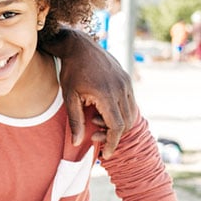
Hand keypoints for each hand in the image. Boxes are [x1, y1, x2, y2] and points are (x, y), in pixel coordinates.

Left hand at [48, 28, 135, 151]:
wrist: (80, 46)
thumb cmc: (71, 71)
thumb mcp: (69, 97)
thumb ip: (75, 121)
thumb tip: (77, 143)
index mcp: (106, 94)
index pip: (116, 126)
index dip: (112, 143)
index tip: (105, 154)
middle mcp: (121, 88)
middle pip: (126, 123)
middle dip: (112, 135)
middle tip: (95, 136)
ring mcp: (126, 82)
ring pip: (130, 114)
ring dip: (117, 124)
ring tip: (95, 121)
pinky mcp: (127, 79)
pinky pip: (130, 103)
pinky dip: (120, 113)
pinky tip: (102, 111)